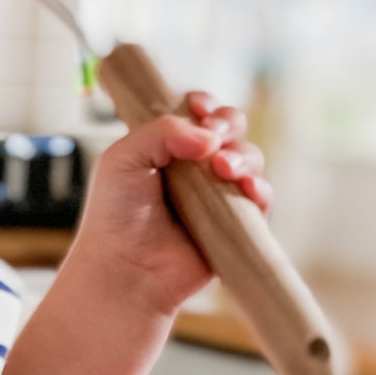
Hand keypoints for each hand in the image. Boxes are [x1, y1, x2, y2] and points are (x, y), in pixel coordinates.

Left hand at [66, 90, 272, 319]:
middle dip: (229, 124)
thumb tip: (210, 136)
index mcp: (169, 148)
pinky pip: (261, 200)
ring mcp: (217, 196)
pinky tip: (246, 188)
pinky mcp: (234, 225)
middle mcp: (196, 169)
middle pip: (232, 129)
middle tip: (215, 138)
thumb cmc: (114, 217)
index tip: (199, 108)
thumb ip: (162, 130)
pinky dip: (260, 189)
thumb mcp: (122, 159)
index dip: (206, 105)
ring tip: (223, 169)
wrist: (124, 269)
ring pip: (250, 160)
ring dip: (243, 157)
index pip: (200, 113)